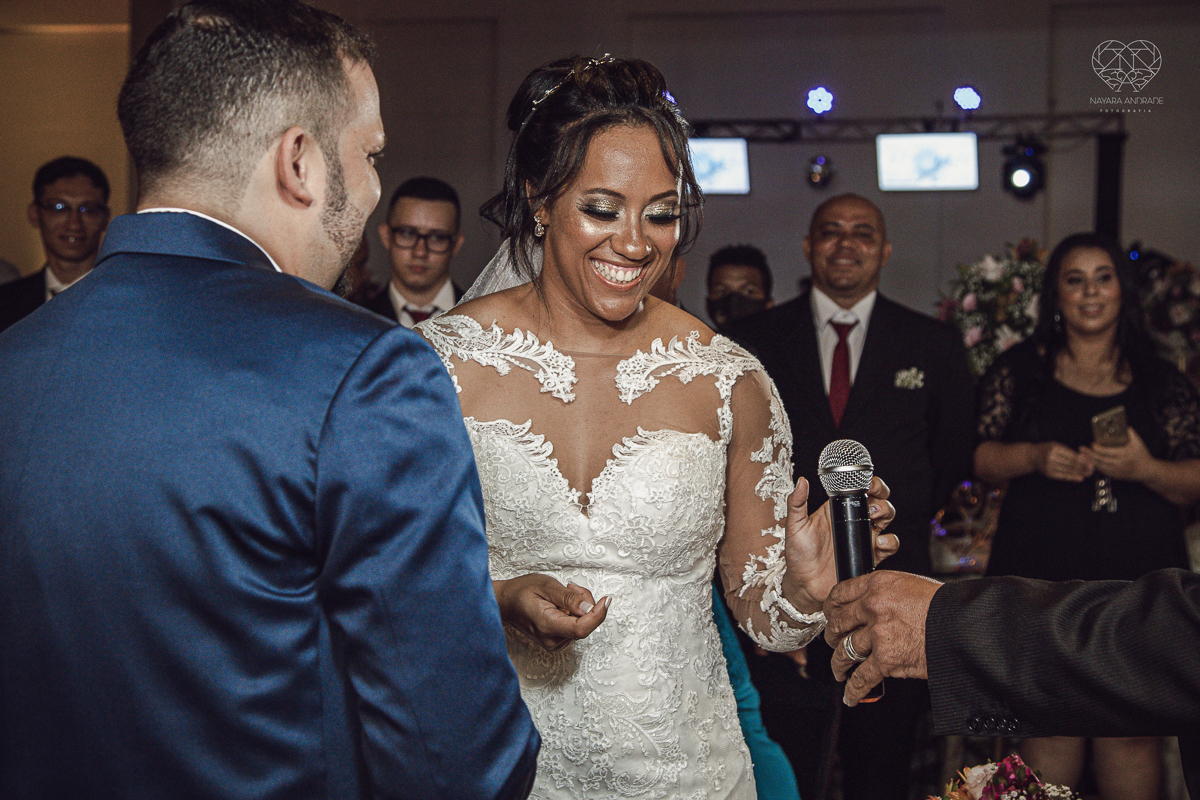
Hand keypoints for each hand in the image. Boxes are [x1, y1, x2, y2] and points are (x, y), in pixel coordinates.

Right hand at [493, 574, 609, 651]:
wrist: (506, 603)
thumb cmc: (522, 591)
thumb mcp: (546, 585)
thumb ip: (569, 598)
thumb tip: (590, 609)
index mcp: (547, 625)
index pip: (581, 629)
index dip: (598, 614)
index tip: (607, 599)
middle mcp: (552, 640)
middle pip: (585, 625)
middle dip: (585, 603)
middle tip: (570, 587)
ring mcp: (555, 643)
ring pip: (583, 625)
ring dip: (580, 607)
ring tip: (562, 594)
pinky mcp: (558, 641)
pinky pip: (577, 626)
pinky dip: (575, 613)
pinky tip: (561, 604)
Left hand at [782, 476, 897, 610]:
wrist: (805, 584)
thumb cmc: (798, 554)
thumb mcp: (795, 526)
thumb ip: (797, 503)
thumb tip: (802, 481)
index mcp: (838, 510)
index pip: (859, 489)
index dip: (869, 482)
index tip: (868, 483)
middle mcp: (854, 521)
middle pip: (878, 501)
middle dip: (881, 496)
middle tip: (871, 502)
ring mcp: (863, 538)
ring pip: (886, 519)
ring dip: (886, 513)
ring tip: (874, 517)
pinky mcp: (870, 556)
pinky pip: (889, 546)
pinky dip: (890, 542)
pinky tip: (879, 542)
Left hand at [823, 570, 941, 704]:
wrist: (964, 626)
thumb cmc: (945, 606)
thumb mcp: (910, 585)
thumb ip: (887, 593)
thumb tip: (874, 605)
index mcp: (878, 584)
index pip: (841, 593)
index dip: (831, 606)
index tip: (830, 614)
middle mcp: (873, 606)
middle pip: (839, 623)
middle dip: (833, 635)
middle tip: (833, 641)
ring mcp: (878, 634)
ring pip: (845, 651)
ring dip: (839, 663)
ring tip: (839, 669)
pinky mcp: (886, 660)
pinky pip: (862, 677)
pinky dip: (853, 689)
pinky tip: (850, 695)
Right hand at [1032, 441, 1092, 481]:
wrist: (1032, 456)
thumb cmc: (1047, 449)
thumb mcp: (1056, 445)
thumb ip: (1068, 451)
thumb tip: (1083, 458)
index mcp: (1054, 448)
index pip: (1071, 455)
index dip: (1082, 459)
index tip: (1091, 462)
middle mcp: (1051, 457)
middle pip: (1071, 463)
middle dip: (1083, 467)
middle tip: (1092, 469)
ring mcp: (1049, 466)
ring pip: (1068, 470)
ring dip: (1080, 473)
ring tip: (1088, 474)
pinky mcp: (1048, 473)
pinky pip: (1062, 476)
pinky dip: (1072, 477)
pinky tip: (1079, 478)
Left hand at [1081, 427, 1152, 482]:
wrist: (1148, 471)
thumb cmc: (1142, 455)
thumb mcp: (1139, 443)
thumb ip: (1131, 433)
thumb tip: (1123, 425)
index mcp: (1124, 454)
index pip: (1107, 452)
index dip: (1098, 448)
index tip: (1092, 444)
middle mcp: (1120, 463)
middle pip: (1101, 459)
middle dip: (1089, 454)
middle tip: (1082, 449)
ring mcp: (1117, 471)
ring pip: (1100, 466)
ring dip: (1090, 461)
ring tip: (1082, 455)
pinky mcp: (1116, 476)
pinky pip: (1103, 471)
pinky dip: (1095, 466)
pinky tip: (1090, 462)